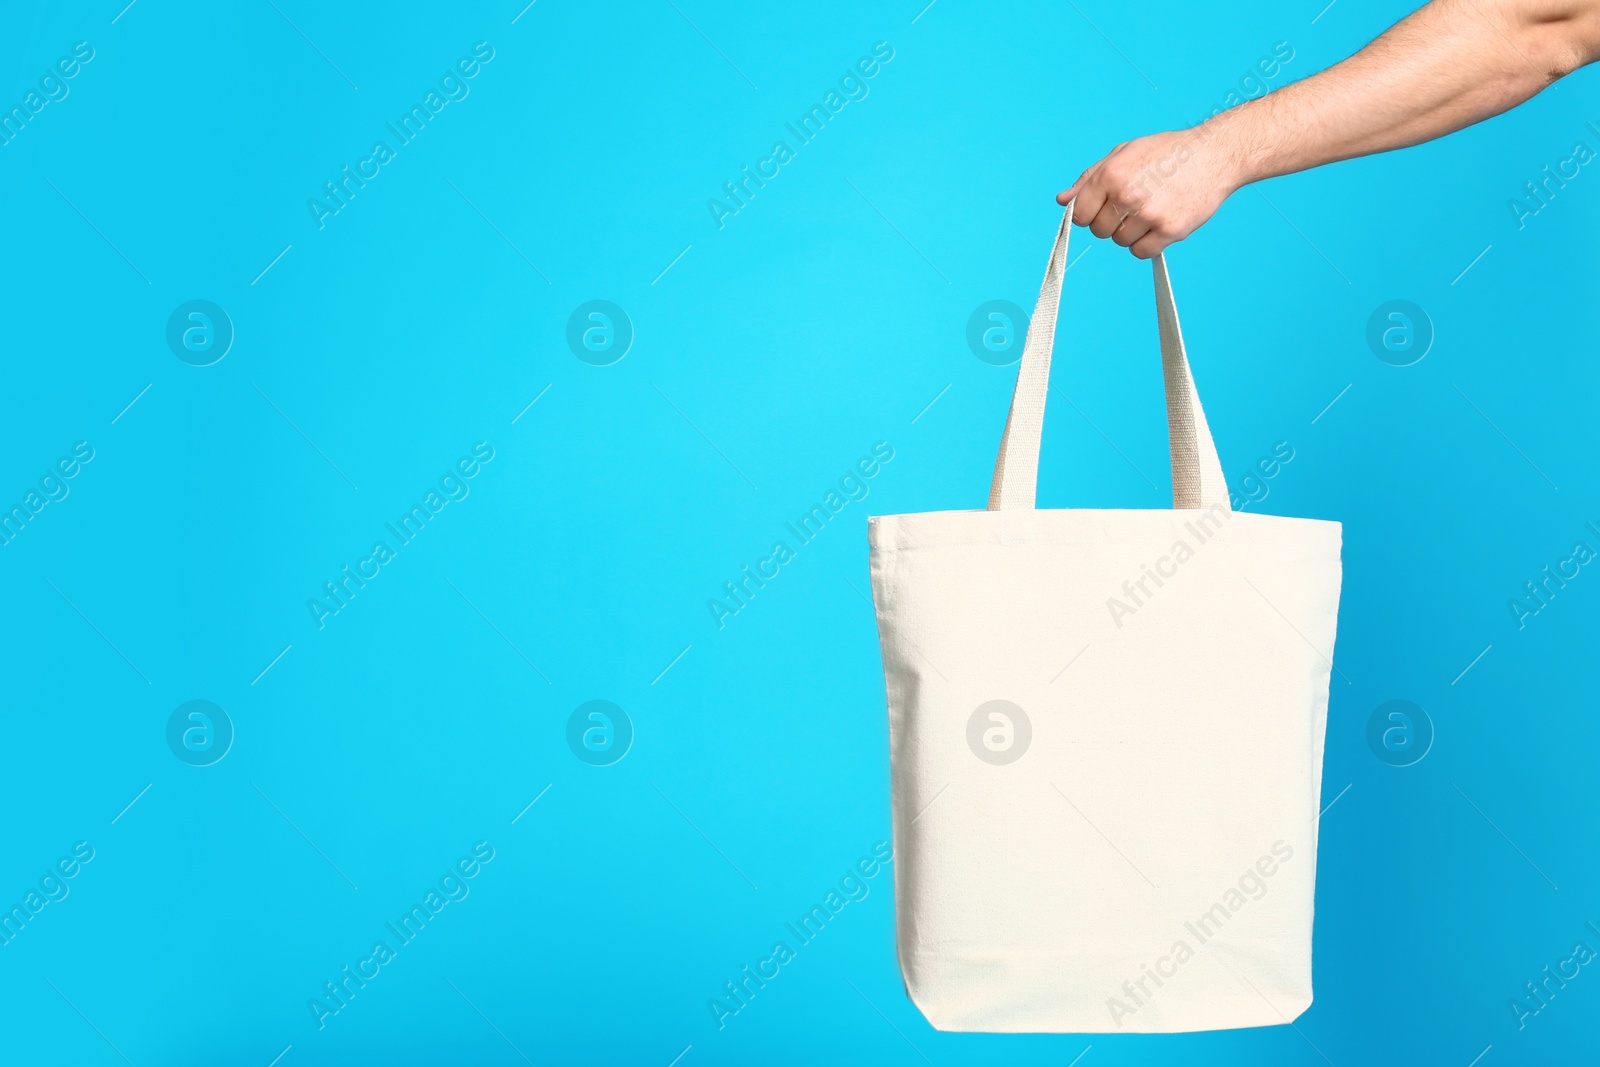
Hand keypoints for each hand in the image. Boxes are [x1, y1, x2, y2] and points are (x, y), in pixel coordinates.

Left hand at [1056, 128, 1241, 258]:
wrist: (1215, 154)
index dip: (1089, 214)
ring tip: (1151, 209)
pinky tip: (1159, 224)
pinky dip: (1147, 244)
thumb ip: (1090, 178)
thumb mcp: (1124, 153)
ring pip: (1120, 242)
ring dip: (1131, 232)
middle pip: (1099, 231)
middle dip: (1111, 222)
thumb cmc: (1167, 153)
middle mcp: (1127, 194)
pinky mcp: (1169, 230)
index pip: (1080, 214)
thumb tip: (1063, 201)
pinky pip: (1141, 252)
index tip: (1104, 208)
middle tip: (1134, 205)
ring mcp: (1149, 214)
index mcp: (1111, 174)